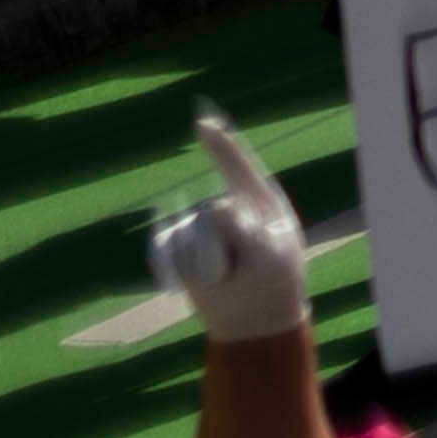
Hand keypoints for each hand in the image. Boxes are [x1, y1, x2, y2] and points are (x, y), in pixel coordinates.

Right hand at [146, 109, 310, 344]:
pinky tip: (191, 284)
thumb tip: (214, 208)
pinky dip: (175, 269)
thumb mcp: (270, 256)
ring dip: (205, 265)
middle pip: (212, 216)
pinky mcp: (177, 245)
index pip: (238, 167)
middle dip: (222, 249)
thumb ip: (245, 229)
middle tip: (243, 269)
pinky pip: (165, 248)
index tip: (203, 119)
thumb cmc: (271, 281)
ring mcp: (200, 226)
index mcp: (262, 202)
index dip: (220, 143)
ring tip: (224, 276)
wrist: (253, 318)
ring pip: (188, 237)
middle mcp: (228, 207)